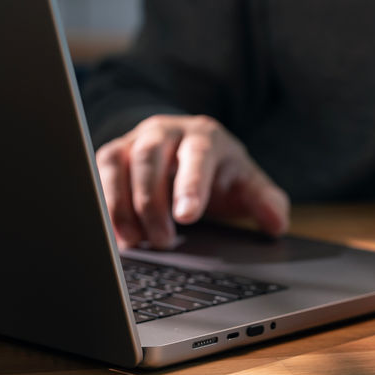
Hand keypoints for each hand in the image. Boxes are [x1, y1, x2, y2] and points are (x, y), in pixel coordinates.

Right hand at [95, 114, 289, 249]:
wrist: (188, 151)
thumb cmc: (219, 173)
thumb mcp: (246, 184)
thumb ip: (266, 202)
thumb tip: (276, 223)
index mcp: (204, 136)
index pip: (196, 155)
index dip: (190, 185)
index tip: (187, 216)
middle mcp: (165, 131)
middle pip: (150, 157)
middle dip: (152, 202)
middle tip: (163, 241)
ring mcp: (135, 140)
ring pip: (118, 164)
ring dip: (122, 206)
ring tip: (136, 242)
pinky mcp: (112, 155)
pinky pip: (99, 175)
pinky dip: (104, 206)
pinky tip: (115, 234)